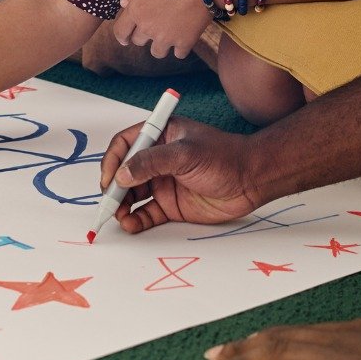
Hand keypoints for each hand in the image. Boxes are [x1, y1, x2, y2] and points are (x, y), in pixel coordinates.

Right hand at [100, 116, 263, 230]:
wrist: (252, 181)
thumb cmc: (223, 157)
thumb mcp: (185, 153)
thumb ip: (152, 162)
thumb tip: (122, 175)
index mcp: (159, 135)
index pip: (126, 144)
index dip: (113, 160)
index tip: (109, 178)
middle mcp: (157, 159)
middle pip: (125, 172)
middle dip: (114, 188)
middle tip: (109, 203)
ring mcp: (163, 182)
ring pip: (132, 195)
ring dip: (122, 206)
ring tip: (119, 216)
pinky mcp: (171, 204)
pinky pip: (146, 213)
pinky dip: (136, 220)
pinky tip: (131, 224)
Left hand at [114, 0, 212, 58]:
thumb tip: (124, 3)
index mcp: (136, 9)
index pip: (120, 31)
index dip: (122, 35)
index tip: (125, 38)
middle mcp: (147, 27)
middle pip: (138, 41)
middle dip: (144, 34)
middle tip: (155, 25)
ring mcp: (166, 37)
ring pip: (157, 52)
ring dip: (161, 45)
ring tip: (169, 34)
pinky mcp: (185, 43)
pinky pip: (178, 54)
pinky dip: (181, 47)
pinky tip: (185, 37)